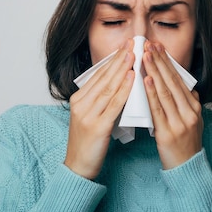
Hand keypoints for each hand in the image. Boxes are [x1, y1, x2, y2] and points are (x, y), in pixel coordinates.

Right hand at [65, 40, 134, 178]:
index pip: (98, 75)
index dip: (112, 59)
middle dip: (118, 59)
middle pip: (103, 77)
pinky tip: (132, 79)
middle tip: (131, 43)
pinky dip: (123, 89)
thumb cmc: (88, 143)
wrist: (78, 167)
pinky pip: (113, 104)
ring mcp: (88, 115)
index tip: (124, 46)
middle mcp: (81, 104)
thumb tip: (119, 83)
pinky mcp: (97, 127)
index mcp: (78, 100)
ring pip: (108, 87)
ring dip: (122, 69)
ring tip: (133, 55)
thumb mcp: (91, 116)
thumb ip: (101, 100)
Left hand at [142, 41, 202, 169]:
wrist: (188, 171)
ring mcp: (180, 122)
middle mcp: (190, 113)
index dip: (168, 62)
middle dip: (160, 61)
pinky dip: (151, 92)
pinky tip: (145, 80)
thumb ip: (188, 104)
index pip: (179, 80)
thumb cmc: (185, 147)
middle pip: (173, 82)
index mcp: (194, 108)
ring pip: (165, 91)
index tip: (158, 47)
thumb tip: (186, 88)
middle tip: (149, 44)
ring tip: (145, 55)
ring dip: (154, 71)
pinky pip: (158, 109)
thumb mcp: (192, 122)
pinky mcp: (168, 133)